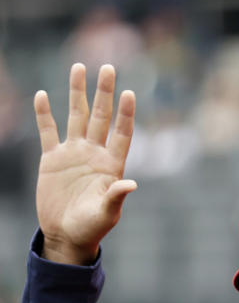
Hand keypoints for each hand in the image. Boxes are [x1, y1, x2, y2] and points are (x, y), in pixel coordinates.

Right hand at [34, 63, 136, 263]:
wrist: (67, 235)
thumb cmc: (92, 228)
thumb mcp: (106, 214)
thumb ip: (116, 197)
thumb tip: (131, 184)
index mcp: (111, 165)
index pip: (122, 133)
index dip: (126, 114)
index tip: (129, 93)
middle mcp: (94, 154)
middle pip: (100, 117)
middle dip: (103, 92)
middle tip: (108, 67)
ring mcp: (73, 154)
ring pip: (76, 116)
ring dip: (77, 93)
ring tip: (78, 67)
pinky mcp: (52, 159)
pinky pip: (48, 131)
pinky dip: (45, 114)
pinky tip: (43, 95)